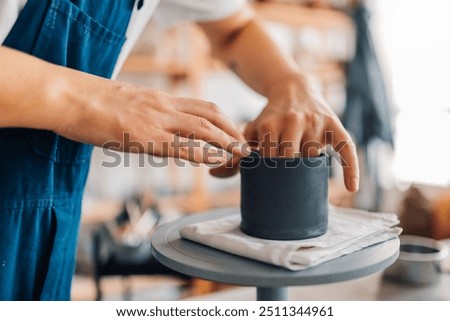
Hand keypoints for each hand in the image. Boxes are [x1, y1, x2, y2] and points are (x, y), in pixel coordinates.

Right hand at [54, 79, 248, 163]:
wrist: (70, 97)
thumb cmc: (92, 101)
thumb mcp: (128, 102)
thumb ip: (147, 112)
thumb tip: (154, 125)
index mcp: (160, 98)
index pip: (201, 106)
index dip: (223, 119)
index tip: (234, 130)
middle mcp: (163, 106)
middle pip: (209, 115)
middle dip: (232, 130)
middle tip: (246, 144)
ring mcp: (156, 120)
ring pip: (202, 129)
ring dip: (226, 141)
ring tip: (241, 153)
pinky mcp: (145, 137)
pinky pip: (181, 146)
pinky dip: (203, 153)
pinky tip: (216, 160)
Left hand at [210, 75, 358, 191]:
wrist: (292, 88)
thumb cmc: (270, 116)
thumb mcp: (252, 131)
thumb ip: (235, 154)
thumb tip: (213, 173)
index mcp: (270, 123)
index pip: (269, 159)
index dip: (270, 174)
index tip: (270, 182)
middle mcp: (294, 120)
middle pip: (292, 159)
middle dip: (288, 173)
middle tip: (287, 181)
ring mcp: (316, 121)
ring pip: (315, 155)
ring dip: (311, 168)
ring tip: (305, 172)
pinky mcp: (335, 124)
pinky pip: (346, 148)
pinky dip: (350, 168)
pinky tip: (351, 188)